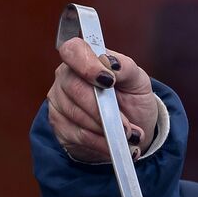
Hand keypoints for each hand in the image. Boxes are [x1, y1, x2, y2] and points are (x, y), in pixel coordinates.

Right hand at [47, 38, 158, 162]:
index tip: (108, 81)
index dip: (87, 65)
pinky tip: (114, 145)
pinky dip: (100, 143)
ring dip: (106, 130)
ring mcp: (60, 103)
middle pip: (75, 89)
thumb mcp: (137, 80)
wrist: (132, 128)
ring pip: (77, 116)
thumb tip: (111, 64)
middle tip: (127, 125)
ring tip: (127, 136)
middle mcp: (66, 78)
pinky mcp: (60, 127)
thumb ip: (125, 67)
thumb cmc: (132, 99)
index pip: (73, 50)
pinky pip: (78, 136)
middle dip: (103, 110)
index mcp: (84, 58)